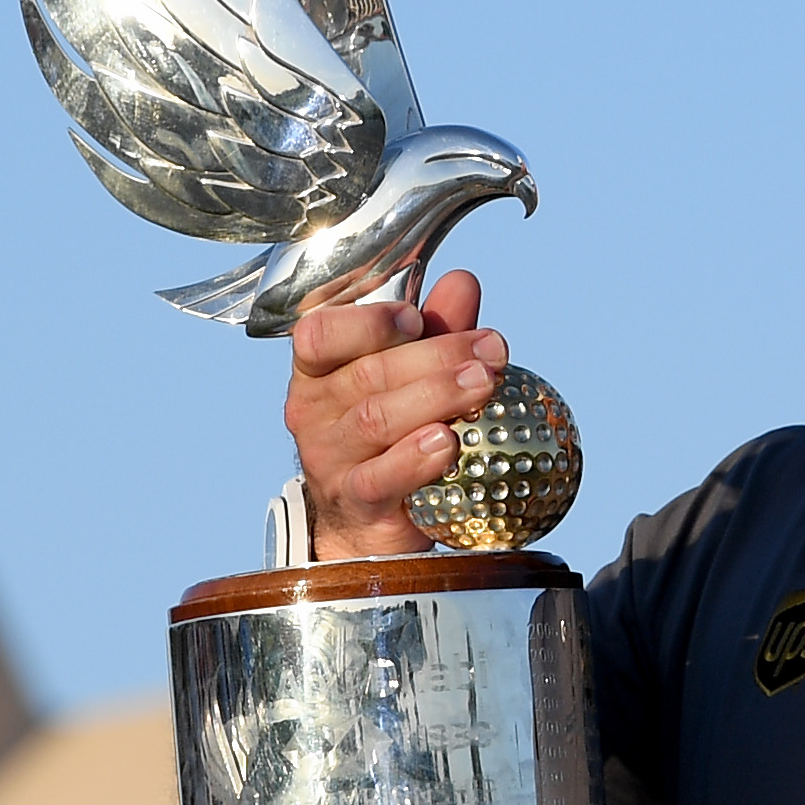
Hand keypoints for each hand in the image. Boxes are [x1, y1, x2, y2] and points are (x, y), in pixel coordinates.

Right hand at [285, 268, 506, 560]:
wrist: (367, 523)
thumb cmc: (390, 436)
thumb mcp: (410, 376)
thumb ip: (433, 331)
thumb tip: (463, 281)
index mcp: (317, 370)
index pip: (319, 333)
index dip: (367, 322)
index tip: (416, 317)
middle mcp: (312, 412)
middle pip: (368, 374)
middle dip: (436, 356)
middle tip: (492, 350)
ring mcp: (328, 460)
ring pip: (375, 419)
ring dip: (434, 397)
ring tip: (483, 384)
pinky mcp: (354, 502)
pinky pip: (379, 478)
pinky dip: (414, 459)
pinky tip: (448, 444)